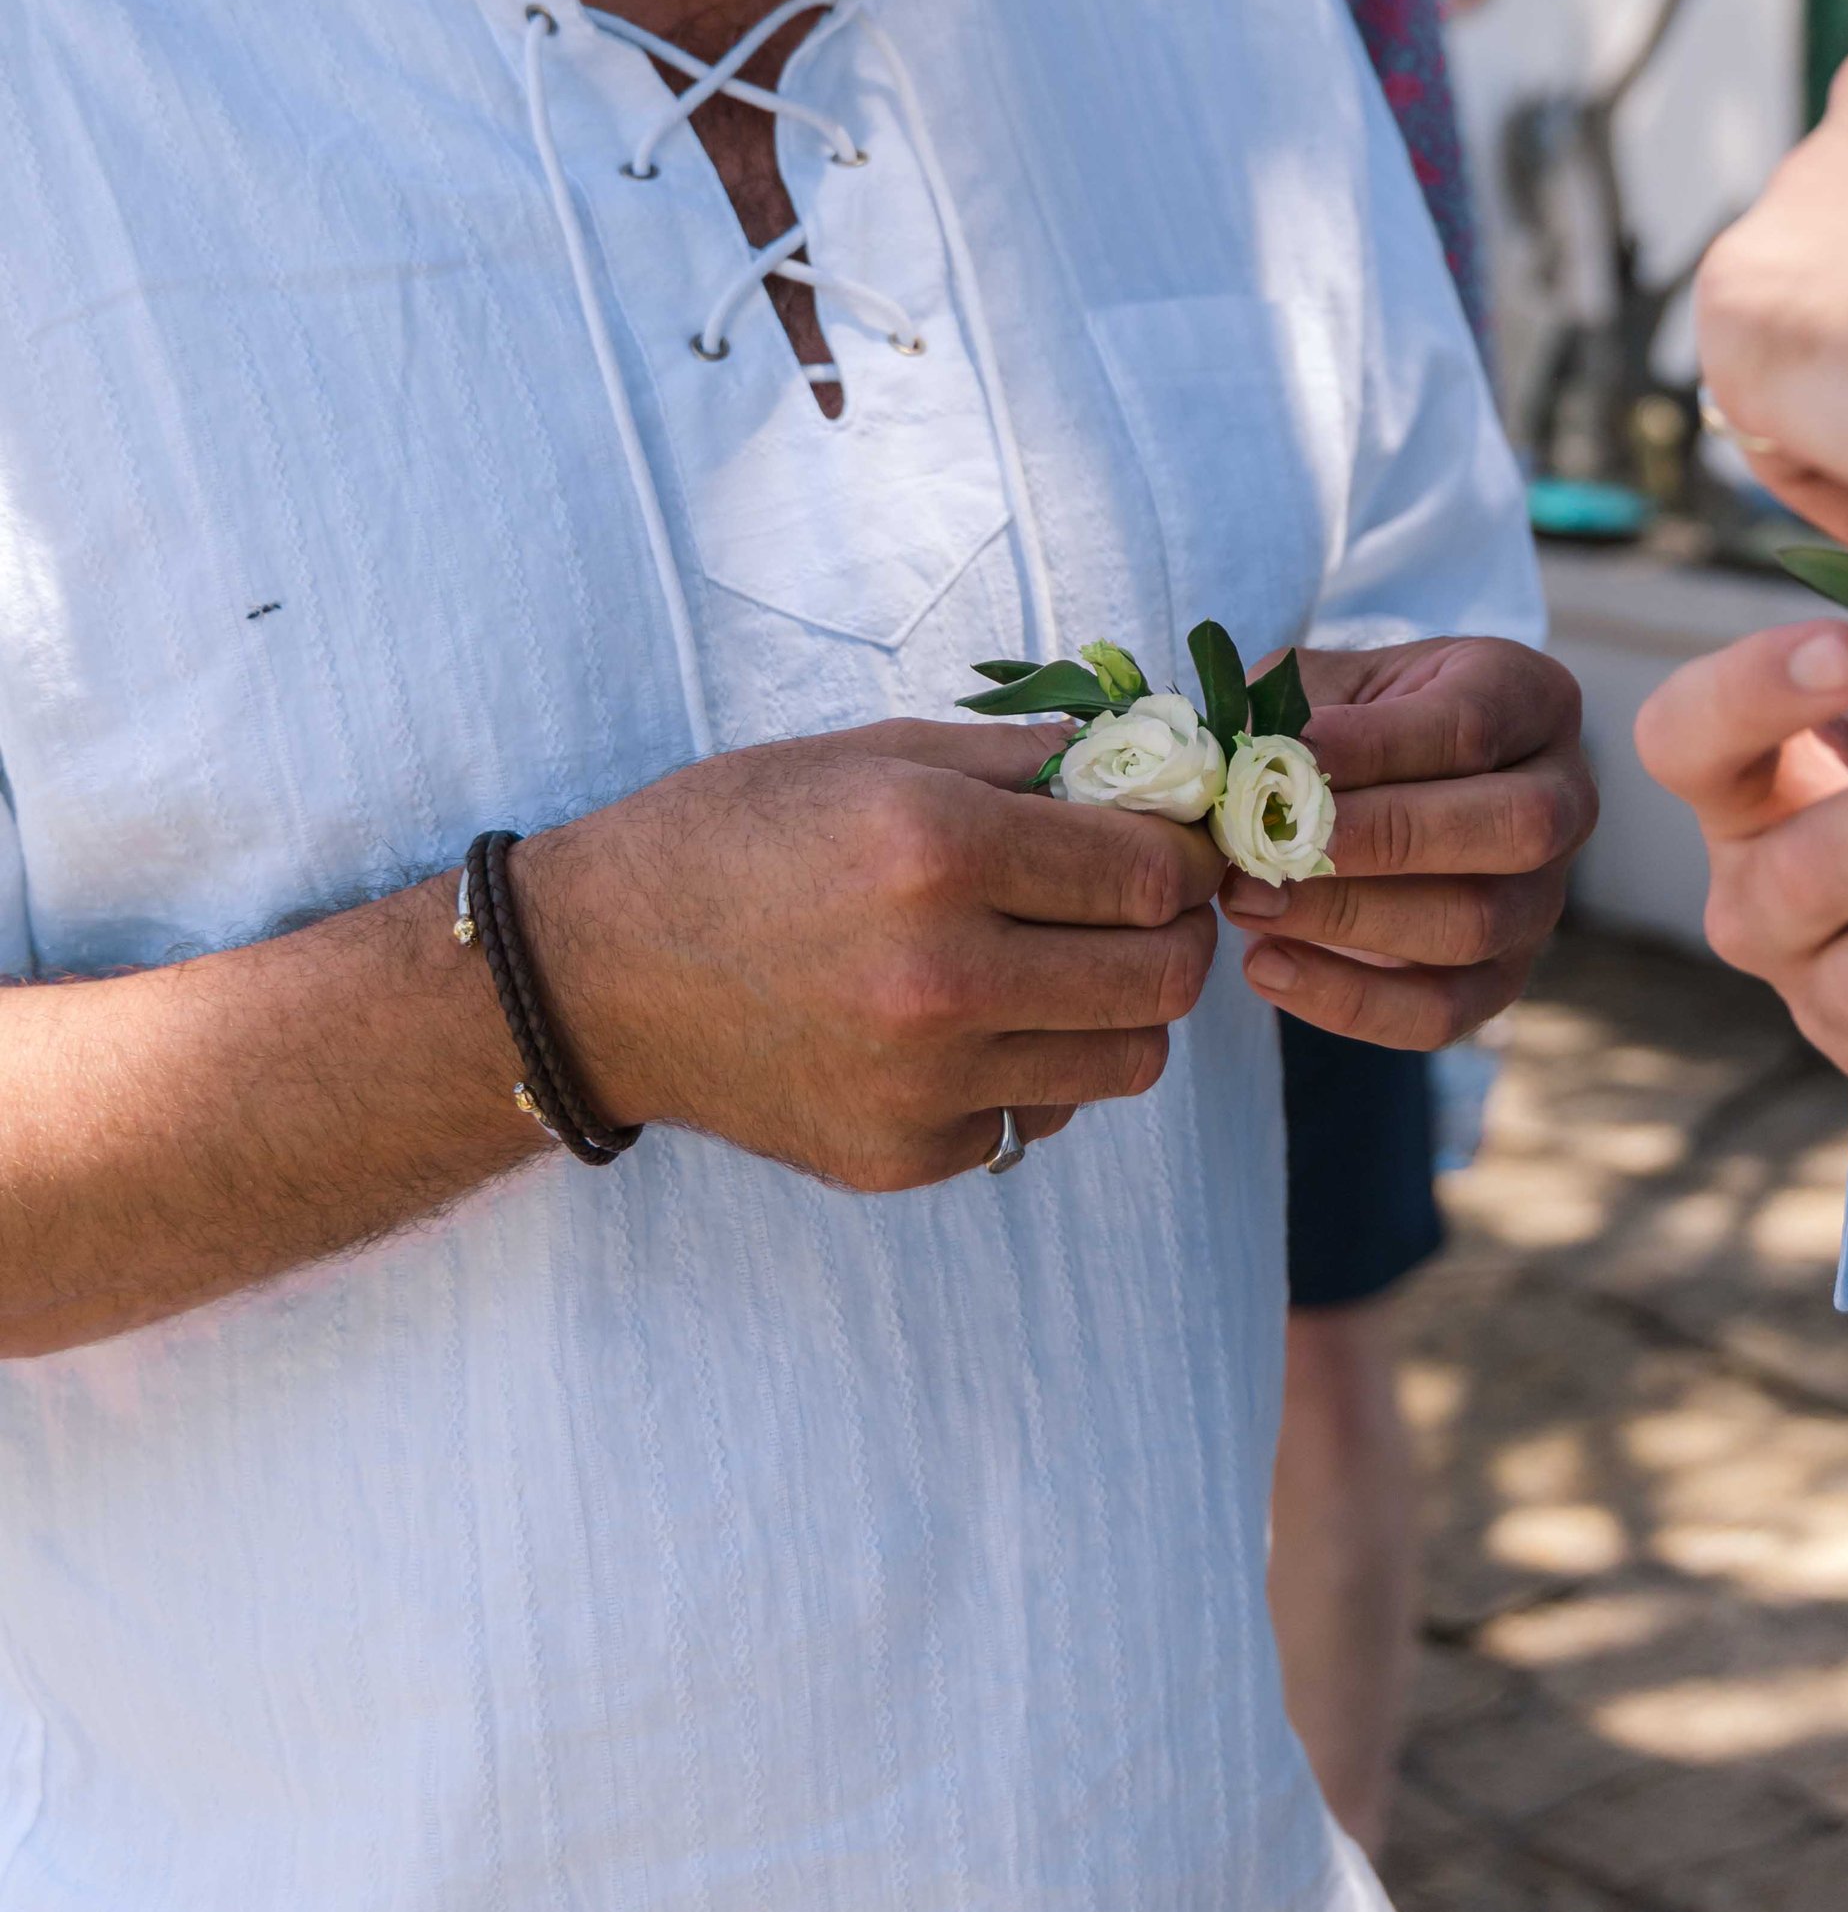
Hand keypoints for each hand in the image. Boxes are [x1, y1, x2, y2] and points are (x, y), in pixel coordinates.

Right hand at [520, 720, 1217, 1192]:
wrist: (598, 975)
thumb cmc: (734, 837)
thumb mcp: (871, 755)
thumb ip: (1023, 760)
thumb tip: (1150, 765)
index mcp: (937, 849)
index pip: (1151, 874)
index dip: (1185, 855)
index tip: (1174, 845)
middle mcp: (940, 975)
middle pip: (1164, 980)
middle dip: (1177, 933)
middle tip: (1146, 908)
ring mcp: (923, 1082)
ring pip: (1125, 1064)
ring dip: (1120, 1009)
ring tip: (1067, 964)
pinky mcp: (901, 1156)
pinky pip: (1035, 1115)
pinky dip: (1031, 1069)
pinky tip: (969, 1024)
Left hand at [1224, 636, 1594, 1048]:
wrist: (1377, 787)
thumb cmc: (1352, 720)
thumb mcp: (1327, 684)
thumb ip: (1290, 710)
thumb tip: (1246, 765)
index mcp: (1529, 698)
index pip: (1471, 724)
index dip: (1375, 746)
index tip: (1281, 759)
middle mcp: (1563, 799)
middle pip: (1513, 828)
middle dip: (1383, 838)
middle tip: (1269, 841)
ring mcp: (1543, 898)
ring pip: (1476, 925)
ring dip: (1348, 918)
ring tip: (1247, 899)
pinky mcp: (1503, 977)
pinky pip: (1442, 1011)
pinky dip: (1347, 1000)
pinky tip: (1265, 965)